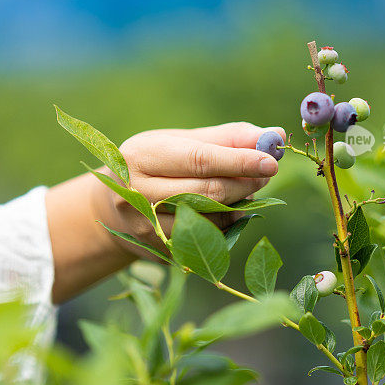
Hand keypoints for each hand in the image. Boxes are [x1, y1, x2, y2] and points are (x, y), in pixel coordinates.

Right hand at [92, 122, 285, 258]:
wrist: (111, 209)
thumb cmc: (154, 164)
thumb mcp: (180, 142)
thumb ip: (226, 138)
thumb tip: (273, 134)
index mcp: (141, 157)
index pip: (199, 159)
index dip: (238, 161)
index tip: (270, 160)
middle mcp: (138, 193)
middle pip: (207, 191)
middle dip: (244, 182)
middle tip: (268, 171)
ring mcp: (147, 226)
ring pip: (210, 219)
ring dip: (239, 204)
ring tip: (248, 188)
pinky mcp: (160, 250)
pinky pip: (208, 239)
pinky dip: (228, 223)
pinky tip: (230, 210)